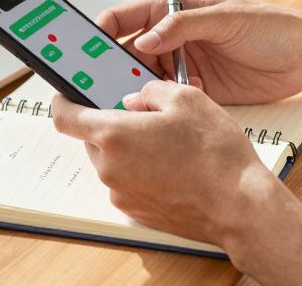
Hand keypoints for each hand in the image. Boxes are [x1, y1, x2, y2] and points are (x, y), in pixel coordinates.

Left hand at [51, 81, 287, 248]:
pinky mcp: (136, 211)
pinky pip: (127, 181)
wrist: (239, 205)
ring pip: (111, 160)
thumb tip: (133, 98)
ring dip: (128, 147)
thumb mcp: (186, 98)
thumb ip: (148, 91)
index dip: (62, 101)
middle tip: (142, 113)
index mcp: (115, 135)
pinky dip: (140, 169)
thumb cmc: (216, 154)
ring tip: (167, 141)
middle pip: (92, 138)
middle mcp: (110, 168)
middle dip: (110, 123)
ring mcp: (122, 193)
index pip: (65, 117)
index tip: (66, 93)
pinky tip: (172, 164)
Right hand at [98, 0, 301, 104]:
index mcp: (174, 11)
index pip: (126, 18)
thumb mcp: (225, 19)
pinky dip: (166, 102)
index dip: (102, 31)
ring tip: (133, 98)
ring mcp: (185, 64)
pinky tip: (175, 103)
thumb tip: (144, 41)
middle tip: (101, 81)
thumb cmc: (271, 26)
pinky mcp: (198, 89)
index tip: (86, 49)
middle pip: (129, 51)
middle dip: (113, 65)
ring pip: (146, 77)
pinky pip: (169, 97)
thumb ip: (182, 27)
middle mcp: (174, 37)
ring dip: (139, 87)